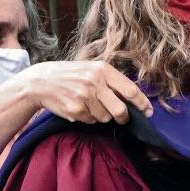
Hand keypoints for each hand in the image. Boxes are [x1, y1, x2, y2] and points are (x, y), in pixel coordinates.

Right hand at [23, 61, 152, 124]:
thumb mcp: (91, 69)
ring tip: (88, 104)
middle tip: (121, 118)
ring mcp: (84, 97)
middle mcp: (95, 82)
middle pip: (120, 110)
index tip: (149, 112)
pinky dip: (87, 117)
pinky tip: (78, 107)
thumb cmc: (70, 75)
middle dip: (123, 118)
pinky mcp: (75, 110)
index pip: (130, 90)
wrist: (41, 82)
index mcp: (103, 70)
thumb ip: (111, 81)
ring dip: (101, 116)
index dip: (142, 103)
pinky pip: (90, 121)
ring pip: (105, 118)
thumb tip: (133, 98)